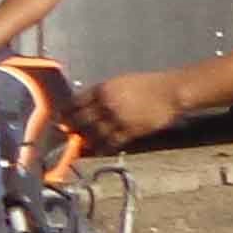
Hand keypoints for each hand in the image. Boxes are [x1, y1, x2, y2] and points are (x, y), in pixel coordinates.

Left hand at [71, 71, 186, 148]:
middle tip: (66, 133)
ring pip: (93, 133)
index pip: (75, 103)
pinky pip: (111, 142)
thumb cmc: (148, 84)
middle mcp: (106, 104)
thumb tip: (87, 105)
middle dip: (71, 128)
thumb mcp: (121, 82)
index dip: (66, 112)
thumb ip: (103, 93)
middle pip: (80, 120)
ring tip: (80, 144)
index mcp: (103, 89)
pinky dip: (102, 148)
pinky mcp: (129, 131)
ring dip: (85, 139)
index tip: (61, 118)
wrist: (171, 92)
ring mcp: (117, 119)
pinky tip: (98, 150)